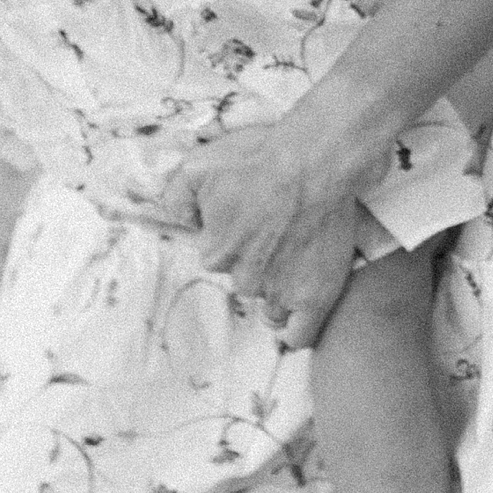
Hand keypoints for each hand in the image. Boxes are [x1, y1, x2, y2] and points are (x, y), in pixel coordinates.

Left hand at [170, 122, 362, 350]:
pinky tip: (295, 312)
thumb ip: (176, 198)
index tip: (248, 216)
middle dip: (256, 260)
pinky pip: (300, 333)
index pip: (216, 257)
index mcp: (214, 253)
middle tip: (276, 228)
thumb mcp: (197, 166)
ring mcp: (281, 291)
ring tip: (292, 257)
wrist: (314, 161)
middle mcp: (244, 280)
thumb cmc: (257, 159)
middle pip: (244, 279)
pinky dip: (295, 330)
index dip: (231, 235)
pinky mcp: (316, 297)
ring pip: (269, 305)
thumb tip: (180, 220)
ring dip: (276, 287)